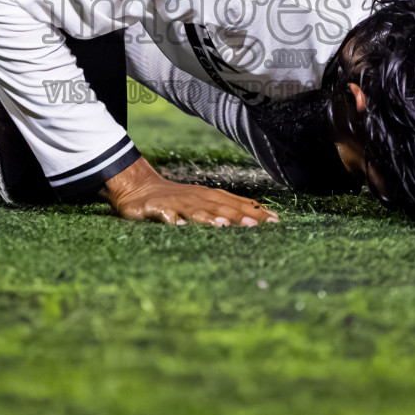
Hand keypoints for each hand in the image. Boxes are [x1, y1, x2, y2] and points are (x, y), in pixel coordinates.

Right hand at [101, 158, 279, 226]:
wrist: (139, 187)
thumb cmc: (177, 199)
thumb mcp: (203, 202)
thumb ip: (226, 209)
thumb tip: (258, 219)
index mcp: (209, 197)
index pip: (237, 204)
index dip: (255, 212)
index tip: (275, 222)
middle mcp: (196, 198)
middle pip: (220, 208)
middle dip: (238, 216)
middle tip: (257, 226)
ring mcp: (177, 204)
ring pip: (195, 211)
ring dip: (209, 218)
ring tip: (223, 226)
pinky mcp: (156, 209)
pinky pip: (165, 215)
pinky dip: (172, 220)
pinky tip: (179, 226)